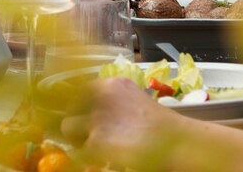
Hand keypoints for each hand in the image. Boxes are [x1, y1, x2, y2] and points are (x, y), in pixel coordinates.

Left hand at [62, 77, 184, 162]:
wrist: (175, 142)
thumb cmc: (163, 126)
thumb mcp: (135, 100)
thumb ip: (114, 101)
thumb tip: (94, 111)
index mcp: (111, 84)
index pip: (79, 89)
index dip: (77, 104)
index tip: (80, 114)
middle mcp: (100, 96)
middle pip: (69, 106)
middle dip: (75, 120)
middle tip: (84, 134)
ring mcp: (96, 118)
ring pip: (67, 127)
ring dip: (76, 137)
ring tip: (91, 146)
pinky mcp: (96, 141)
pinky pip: (80, 150)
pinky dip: (87, 156)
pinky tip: (100, 158)